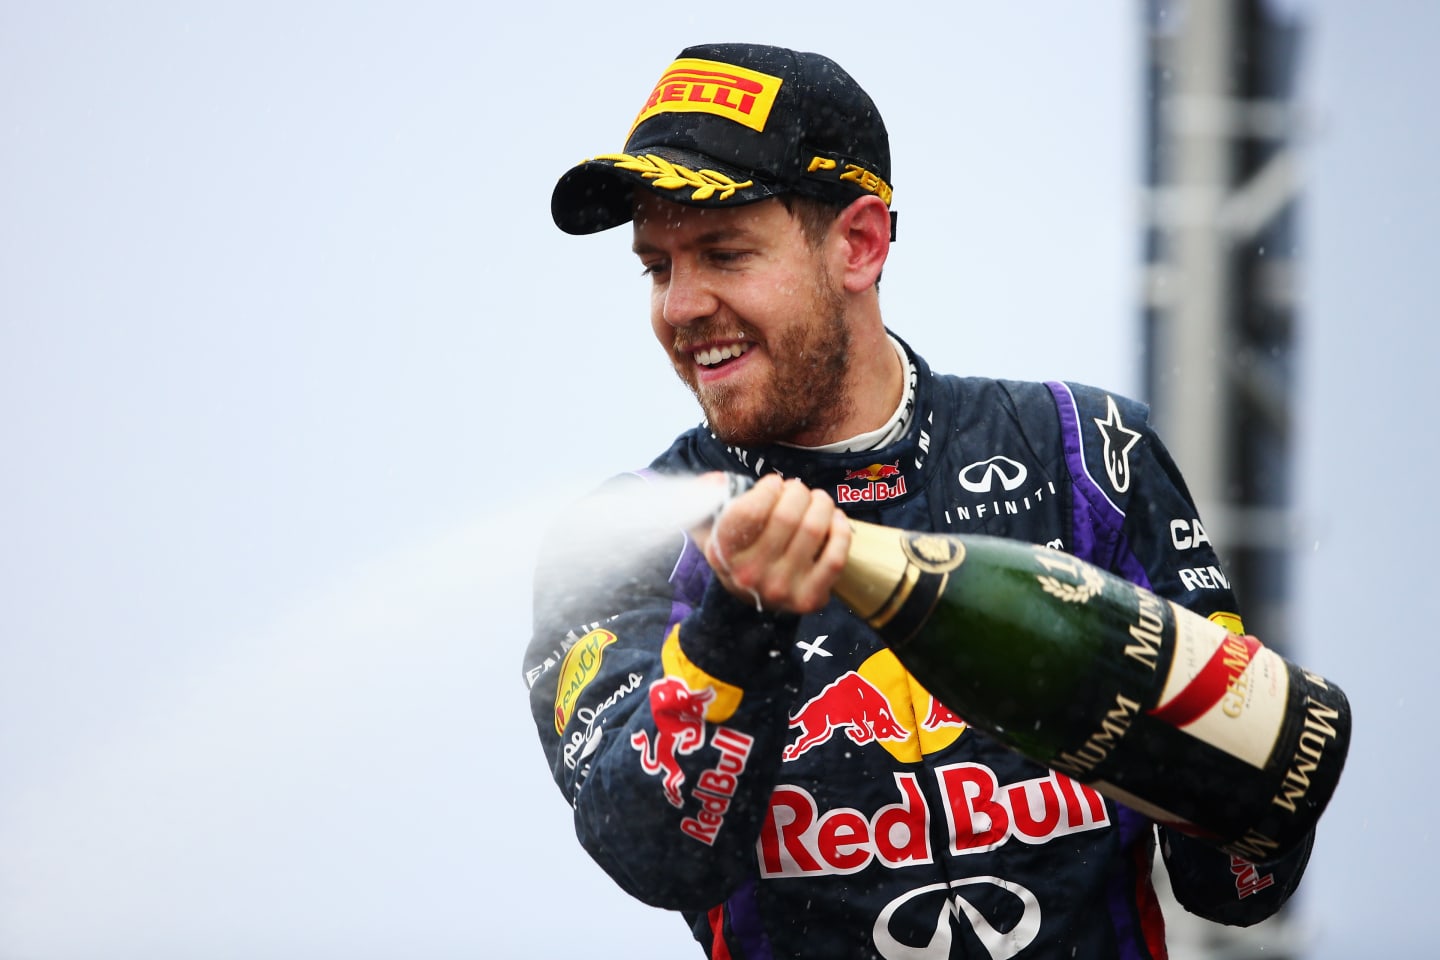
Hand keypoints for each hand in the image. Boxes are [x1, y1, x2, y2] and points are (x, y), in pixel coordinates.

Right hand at [698, 474, 850, 613]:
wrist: (754, 594)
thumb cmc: (738, 548)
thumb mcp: (710, 522)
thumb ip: (705, 495)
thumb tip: (716, 482)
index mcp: (722, 553)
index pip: (749, 511)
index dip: (768, 488)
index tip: (773, 484)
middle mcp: (749, 575)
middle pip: (787, 515)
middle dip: (798, 491)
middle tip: (798, 490)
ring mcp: (780, 590)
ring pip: (814, 530)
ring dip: (821, 504)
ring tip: (817, 500)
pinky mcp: (809, 599)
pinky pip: (835, 557)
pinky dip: (840, 530)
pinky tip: (834, 518)